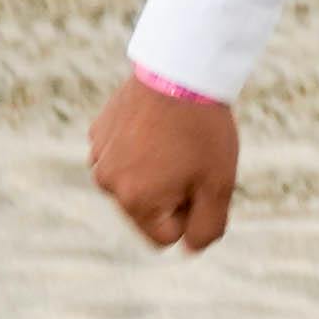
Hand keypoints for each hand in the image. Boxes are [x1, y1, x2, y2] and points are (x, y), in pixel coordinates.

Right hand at [88, 71, 238, 251]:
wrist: (181, 69)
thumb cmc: (203, 131)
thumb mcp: (219, 186)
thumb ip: (206, 228)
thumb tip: (188, 250)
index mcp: (135, 202)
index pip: (166, 236)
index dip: (192, 213)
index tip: (202, 181)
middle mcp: (108, 184)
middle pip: (148, 210)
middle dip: (172, 194)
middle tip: (192, 159)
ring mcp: (99, 156)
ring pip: (135, 182)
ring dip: (156, 171)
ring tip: (175, 140)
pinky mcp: (98, 132)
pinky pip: (124, 155)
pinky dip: (142, 147)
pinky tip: (159, 125)